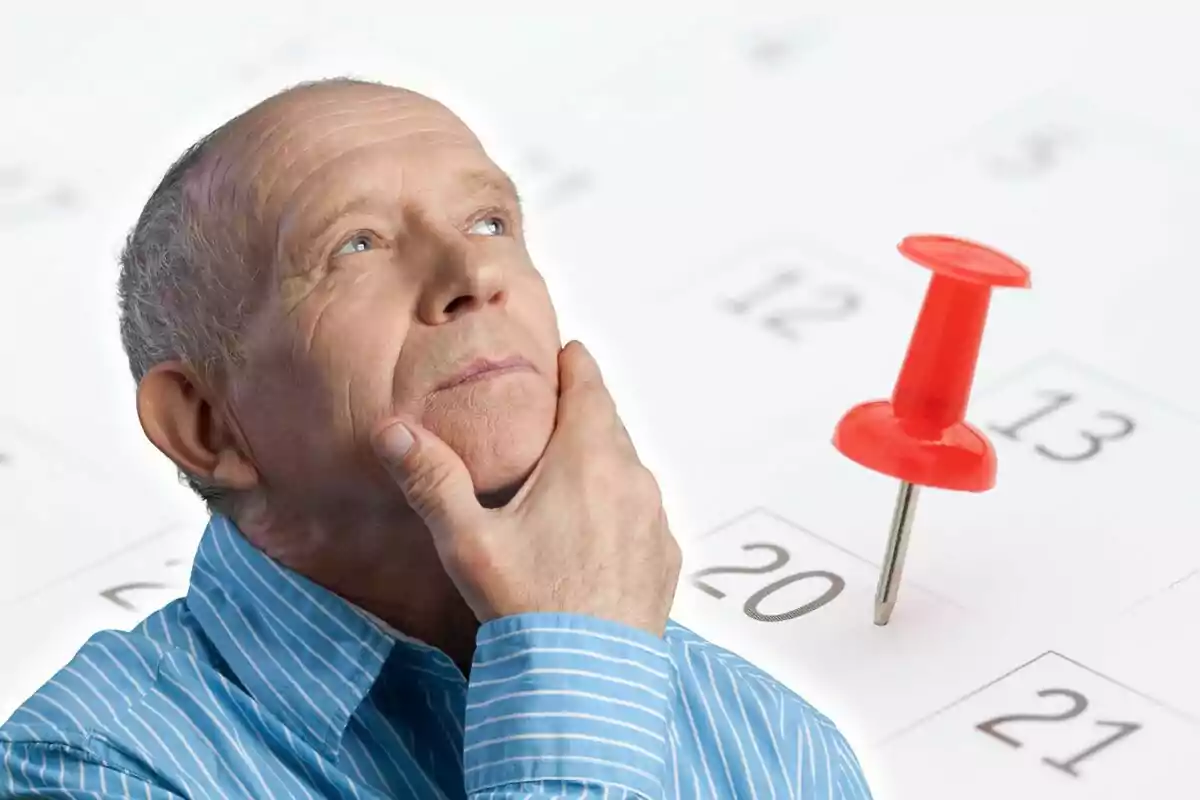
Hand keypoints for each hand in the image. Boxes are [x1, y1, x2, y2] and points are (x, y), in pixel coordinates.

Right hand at [372, 340, 681, 637]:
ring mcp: (655, 520)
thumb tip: (391, 429)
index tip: (560, 355)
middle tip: (546, 416)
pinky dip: (619, 508)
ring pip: (628, 468)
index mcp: (588, 457)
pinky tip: (590, 533)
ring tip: (563, 476)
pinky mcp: (665, 558)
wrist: (588, 685)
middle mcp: (633, 478)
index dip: (571, 364)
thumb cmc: (528, 608)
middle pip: (608, 423)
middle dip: (580, 413)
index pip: (588, 382)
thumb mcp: (468, 541)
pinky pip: (642, 513)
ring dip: (600, 462)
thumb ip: (432, 479)